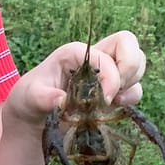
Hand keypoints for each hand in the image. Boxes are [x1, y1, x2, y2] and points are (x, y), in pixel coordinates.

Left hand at [5, 31, 146, 126]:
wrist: (33, 121)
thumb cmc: (28, 102)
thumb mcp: (28, 98)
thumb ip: (43, 98)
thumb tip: (62, 100)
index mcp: (74, 53)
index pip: (104, 53)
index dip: (110, 75)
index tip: (104, 100)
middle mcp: (93, 57)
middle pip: (128, 43)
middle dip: (130, 67)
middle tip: (115, 92)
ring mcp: (106, 73)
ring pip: (136, 62)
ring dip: (132, 83)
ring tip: (113, 102)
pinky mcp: (112, 91)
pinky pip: (135, 87)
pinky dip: (132, 97)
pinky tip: (117, 107)